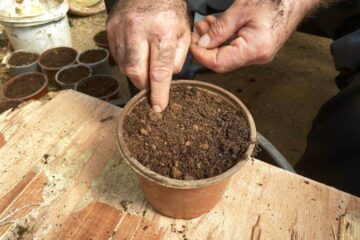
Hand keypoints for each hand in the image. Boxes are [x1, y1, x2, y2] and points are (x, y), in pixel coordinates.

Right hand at [107, 0, 189, 111]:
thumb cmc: (170, 10)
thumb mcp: (184, 32)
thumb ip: (178, 58)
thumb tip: (167, 78)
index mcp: (162, 32)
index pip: (159, 71)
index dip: (158, 93)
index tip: (158, 106)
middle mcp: (138, 31)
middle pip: (136, 72)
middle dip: (144, 85)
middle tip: (151, 87)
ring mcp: (121, 30)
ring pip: (125, 66)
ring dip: (136, 73)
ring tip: (145, 65)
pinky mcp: (110, 29)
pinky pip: (117, 56)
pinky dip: (127, 62)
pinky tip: (136, 55)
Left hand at [191, 0, 320, 72]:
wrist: (296, 0)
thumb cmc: (275, 1)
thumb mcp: (242, 9)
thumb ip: (220, 28)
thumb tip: (203, 44)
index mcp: (255, 48)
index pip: (219, 63)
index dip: (201, 55)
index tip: (192, 42)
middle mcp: (258, 56)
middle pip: (222, 61)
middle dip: (205, 46)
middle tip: (197, 29)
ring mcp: (259, 54)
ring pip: (227, 55)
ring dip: (213, 41)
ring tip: (205, 24)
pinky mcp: (258, 49)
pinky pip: (236, 49)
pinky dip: (224, 39)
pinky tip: (217, 26)